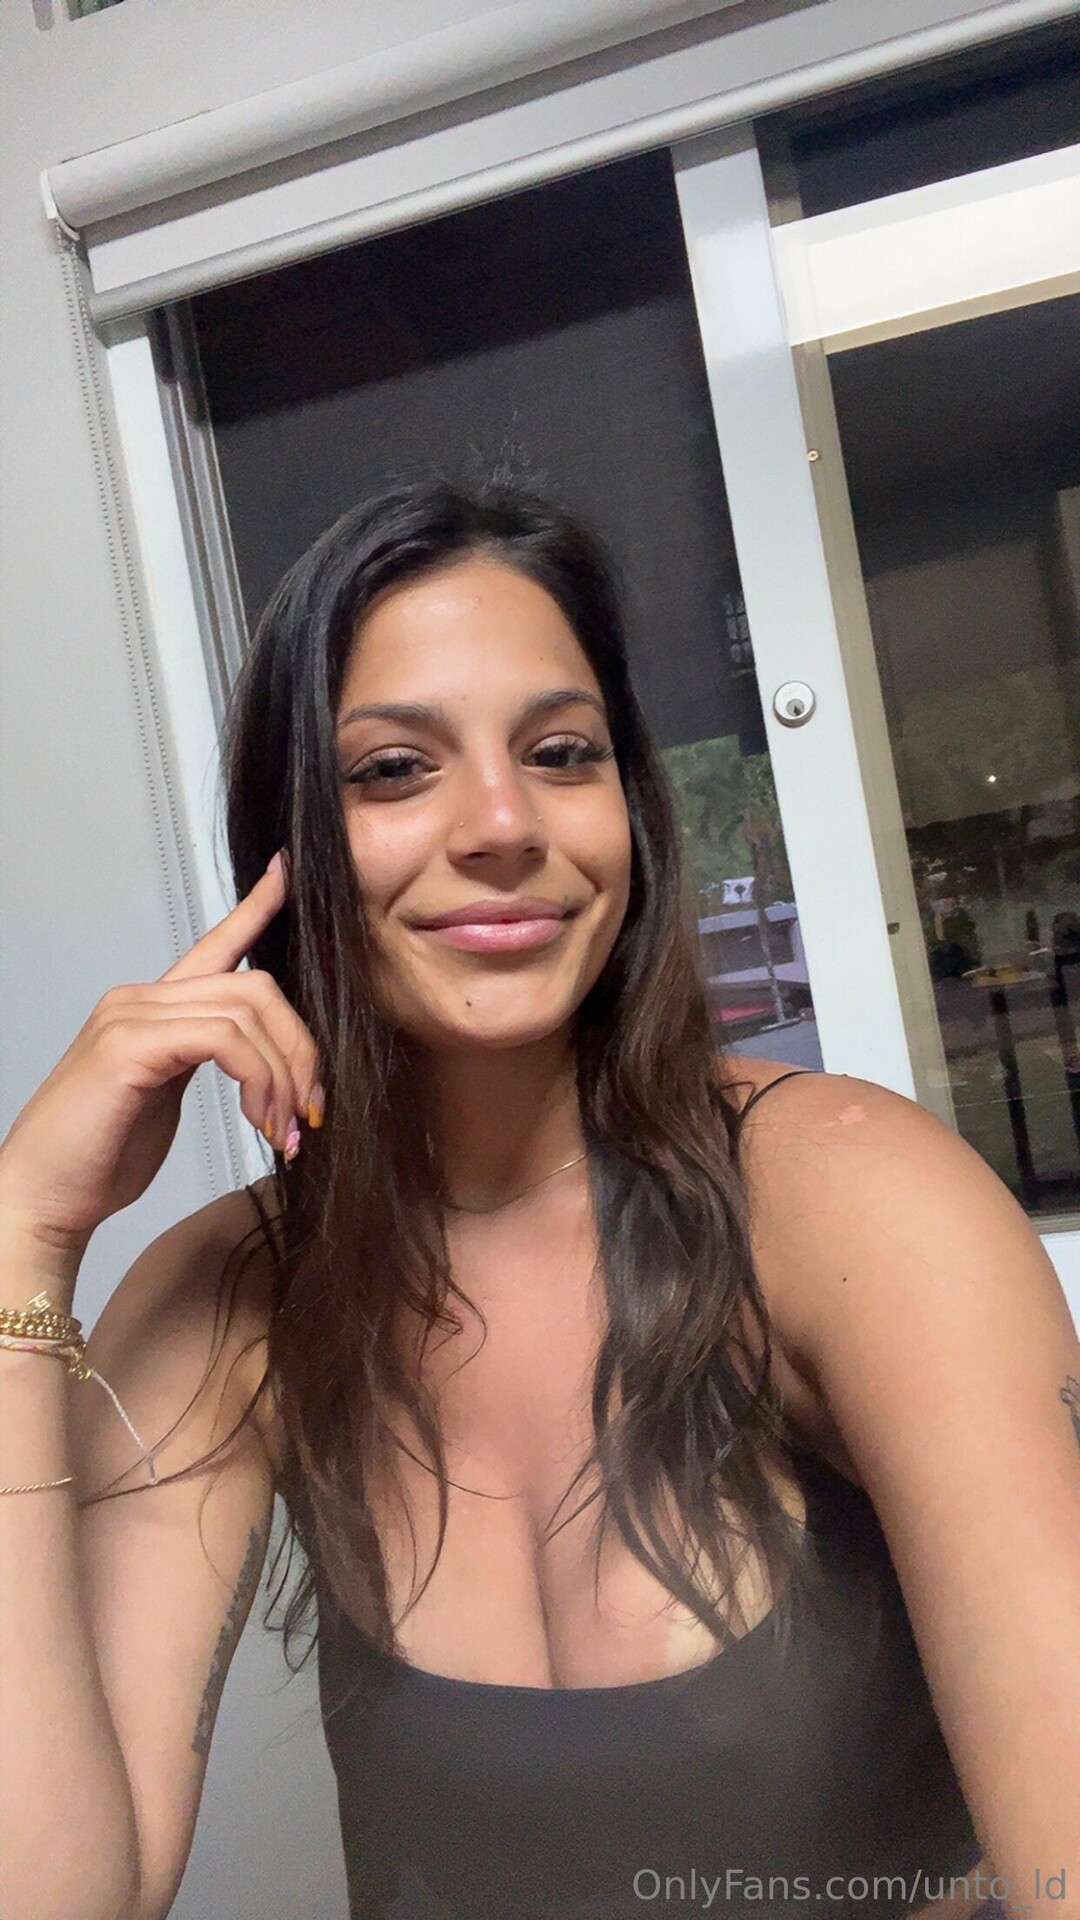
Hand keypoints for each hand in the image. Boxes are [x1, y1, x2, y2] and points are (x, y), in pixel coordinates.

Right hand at [0, 855, 319, 1256]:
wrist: (45, 1197)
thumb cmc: (100, 1156)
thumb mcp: (163, 1097)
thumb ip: (199, 1062)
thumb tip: (254, 1065)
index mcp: (151, 1009)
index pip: (214, 945)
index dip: (256, 908)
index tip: (289, 872)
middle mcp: (139, 1000)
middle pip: (255, 986)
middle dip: (300, 1047)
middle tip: (311, 1110)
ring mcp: (131, 1017)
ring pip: (247, 1012)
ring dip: (284, 1076)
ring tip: (286, 1130)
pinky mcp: (130, 1047)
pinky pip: (224, 1039)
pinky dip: (258, 1079)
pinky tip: (259, 1120)